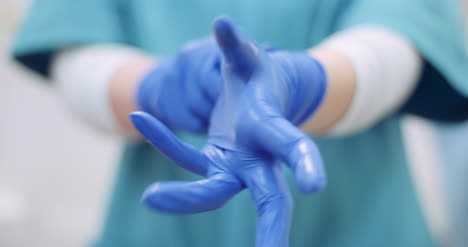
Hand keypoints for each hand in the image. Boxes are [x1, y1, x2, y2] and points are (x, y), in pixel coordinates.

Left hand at [130, 16, 326, 246]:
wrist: (262, 98)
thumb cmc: (260, 80)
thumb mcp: (250, 61)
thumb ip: (237, 46)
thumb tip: (220, 22)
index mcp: (273, 132)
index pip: (292, 148)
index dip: (303, 163)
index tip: (314, 186)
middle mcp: (259, 158)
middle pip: (269, 198)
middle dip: (271, 229)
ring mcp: (237, 165)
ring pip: (216, 192)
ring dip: (186, 198)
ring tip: (150, 197)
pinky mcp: (217, 164)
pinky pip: (187, 158)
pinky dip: (166, 140)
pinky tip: (140, 116)